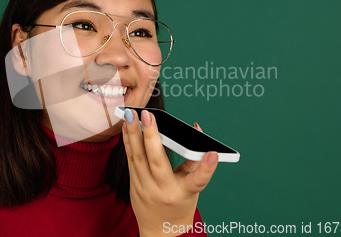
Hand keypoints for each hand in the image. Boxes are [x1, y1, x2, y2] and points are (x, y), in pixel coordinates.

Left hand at [121, 109, 217, 236]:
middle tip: (146, 115)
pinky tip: (126, 126)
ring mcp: (145, 189)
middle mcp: (163, 191)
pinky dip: (128, 141)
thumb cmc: (180, 204)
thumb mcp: (192, 188)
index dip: (207, 168)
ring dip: (133, 134)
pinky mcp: (133, 185)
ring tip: (131, 114)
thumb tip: (197, 131)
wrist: (159, 231)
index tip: (213, 153)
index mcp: (184, 193)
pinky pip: (130, 160)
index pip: (197, 181)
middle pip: (157, 163)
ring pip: (138, 158)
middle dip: (151, 136)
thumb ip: (195, 161)